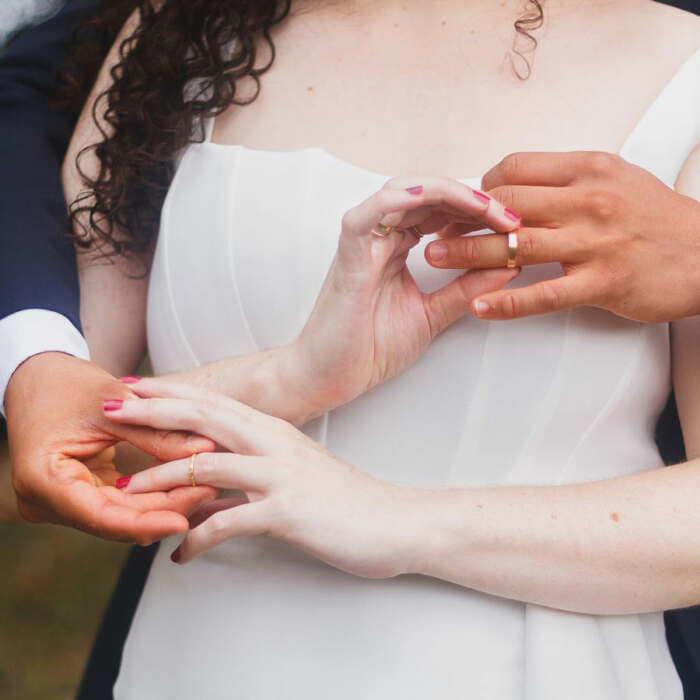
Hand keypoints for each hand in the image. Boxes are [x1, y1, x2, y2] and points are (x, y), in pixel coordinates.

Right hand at [5, 353, 215, 543]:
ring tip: (206, 486)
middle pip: (115, 518)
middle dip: (164, 508)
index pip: (100, 515)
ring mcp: (61, 502)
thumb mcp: (112, 403)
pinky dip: (151, 495)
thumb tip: (205, 449)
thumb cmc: (64, 384)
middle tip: (210, 491)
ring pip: (121, 515)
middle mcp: (45, 500)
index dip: (144, 521)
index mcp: (42, 479)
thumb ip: (155, 432)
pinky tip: (185, 486)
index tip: (183, 520)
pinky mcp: (78, 495)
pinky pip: (119, 504)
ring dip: (162, 503)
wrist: (38, 377)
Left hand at [106, 379, 418, 574]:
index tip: (134, 387)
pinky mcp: (286, 511)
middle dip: (154, 412)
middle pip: (203, 417)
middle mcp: (274, 443)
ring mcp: (280, 475)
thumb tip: (204, 489)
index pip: (215, 401)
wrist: (392, 521)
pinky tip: (179, 554)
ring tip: (126, 491)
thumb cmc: (342, 499)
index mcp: (275, 430)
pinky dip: (197, 539)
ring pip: (206, 465)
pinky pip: (227, 523)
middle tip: (111, 410)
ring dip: (161, 479)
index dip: (172, 391)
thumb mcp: (292, 474)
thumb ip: (249, 474)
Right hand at [284, 176, 519, 417]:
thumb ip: (465, 289)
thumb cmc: (368, 348)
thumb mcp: (431, 315)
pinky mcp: (346, 259)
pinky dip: (394, 201)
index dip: (478, 211)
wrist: (327, 378)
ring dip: (445, 194)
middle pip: (426, 195)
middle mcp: (379, 238)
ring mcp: (361, 245)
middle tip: (510, 215)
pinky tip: (427, 198)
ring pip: (400, 193)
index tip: (515, 225)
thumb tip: (509, 267)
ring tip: (484, 206)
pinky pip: (366, 217)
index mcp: (396, 247)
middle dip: (471, 199)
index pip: (440, 211)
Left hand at [424, 151, 699, 321]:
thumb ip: (564, 180)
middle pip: (507, 204)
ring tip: (436, 258)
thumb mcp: (613, 179)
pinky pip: (544, 294)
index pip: (516, 168)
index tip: (463, 205)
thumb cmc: (654, 217)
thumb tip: (511, 186)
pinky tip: (479, 305)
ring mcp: (596, 243)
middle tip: (434, 230)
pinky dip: (507, 301)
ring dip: (469, 253)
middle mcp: (589, 200)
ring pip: (518, 246)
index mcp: (589, 169)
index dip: (481, 187)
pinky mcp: (603, 282)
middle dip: (463, 218)